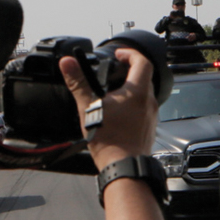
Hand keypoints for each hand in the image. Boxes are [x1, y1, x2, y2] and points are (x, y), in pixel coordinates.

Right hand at [60, 49, 157, 170]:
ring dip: (131, 88)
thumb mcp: (88, 107)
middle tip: (114, 71)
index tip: (119, 54)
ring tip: (112, 92)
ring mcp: (151, 116)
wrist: (123, 166)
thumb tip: (67, 62)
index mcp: (137, 92)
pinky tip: (118, 113)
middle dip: (130, 70)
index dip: (130, 54)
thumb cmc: (109, 139)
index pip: (142, 62)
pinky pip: (144, 109)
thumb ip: (78, 83)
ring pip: (144, 94)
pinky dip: (133, 104)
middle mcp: (149, 102)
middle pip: (145, 77)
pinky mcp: (149, 127)